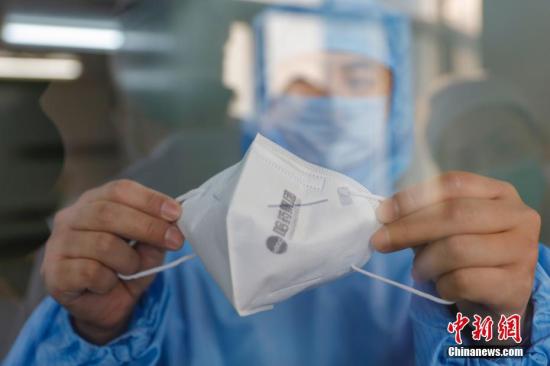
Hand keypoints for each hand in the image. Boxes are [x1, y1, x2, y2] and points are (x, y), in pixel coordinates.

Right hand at [41, 180, 184, 343]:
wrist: (105, 306)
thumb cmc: (124, 268)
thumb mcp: (148, 248)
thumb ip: (157, 233)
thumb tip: (173, 222)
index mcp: (94, 202)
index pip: (120, 190)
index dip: (150, 200)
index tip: (176, 213)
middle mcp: (71, 218)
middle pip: (110, 213)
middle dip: (148, 227)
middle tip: (175, 240)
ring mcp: (58, 244)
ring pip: (103, 244)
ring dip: (129, 260)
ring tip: (132, 269)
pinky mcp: (54, 273)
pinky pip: (90, 272)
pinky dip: (109, 280)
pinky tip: (109, 283)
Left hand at [371, 172, 539, 322]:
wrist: (499, 295)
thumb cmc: (468, 253)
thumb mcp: (447, 228)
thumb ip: (422, 216)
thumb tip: (384, 216)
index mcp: (498, 192)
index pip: (452, 184)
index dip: (413, 197)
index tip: (382, 213)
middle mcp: (518, 216)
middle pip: (454, 214)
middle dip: (408, 228)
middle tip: (380, 242)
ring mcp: (523, 250)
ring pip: (457, 249)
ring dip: (426, 262)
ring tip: (419, 270)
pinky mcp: (517, 284)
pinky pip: (464, 281)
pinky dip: (443, 286)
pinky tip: (443, 287)